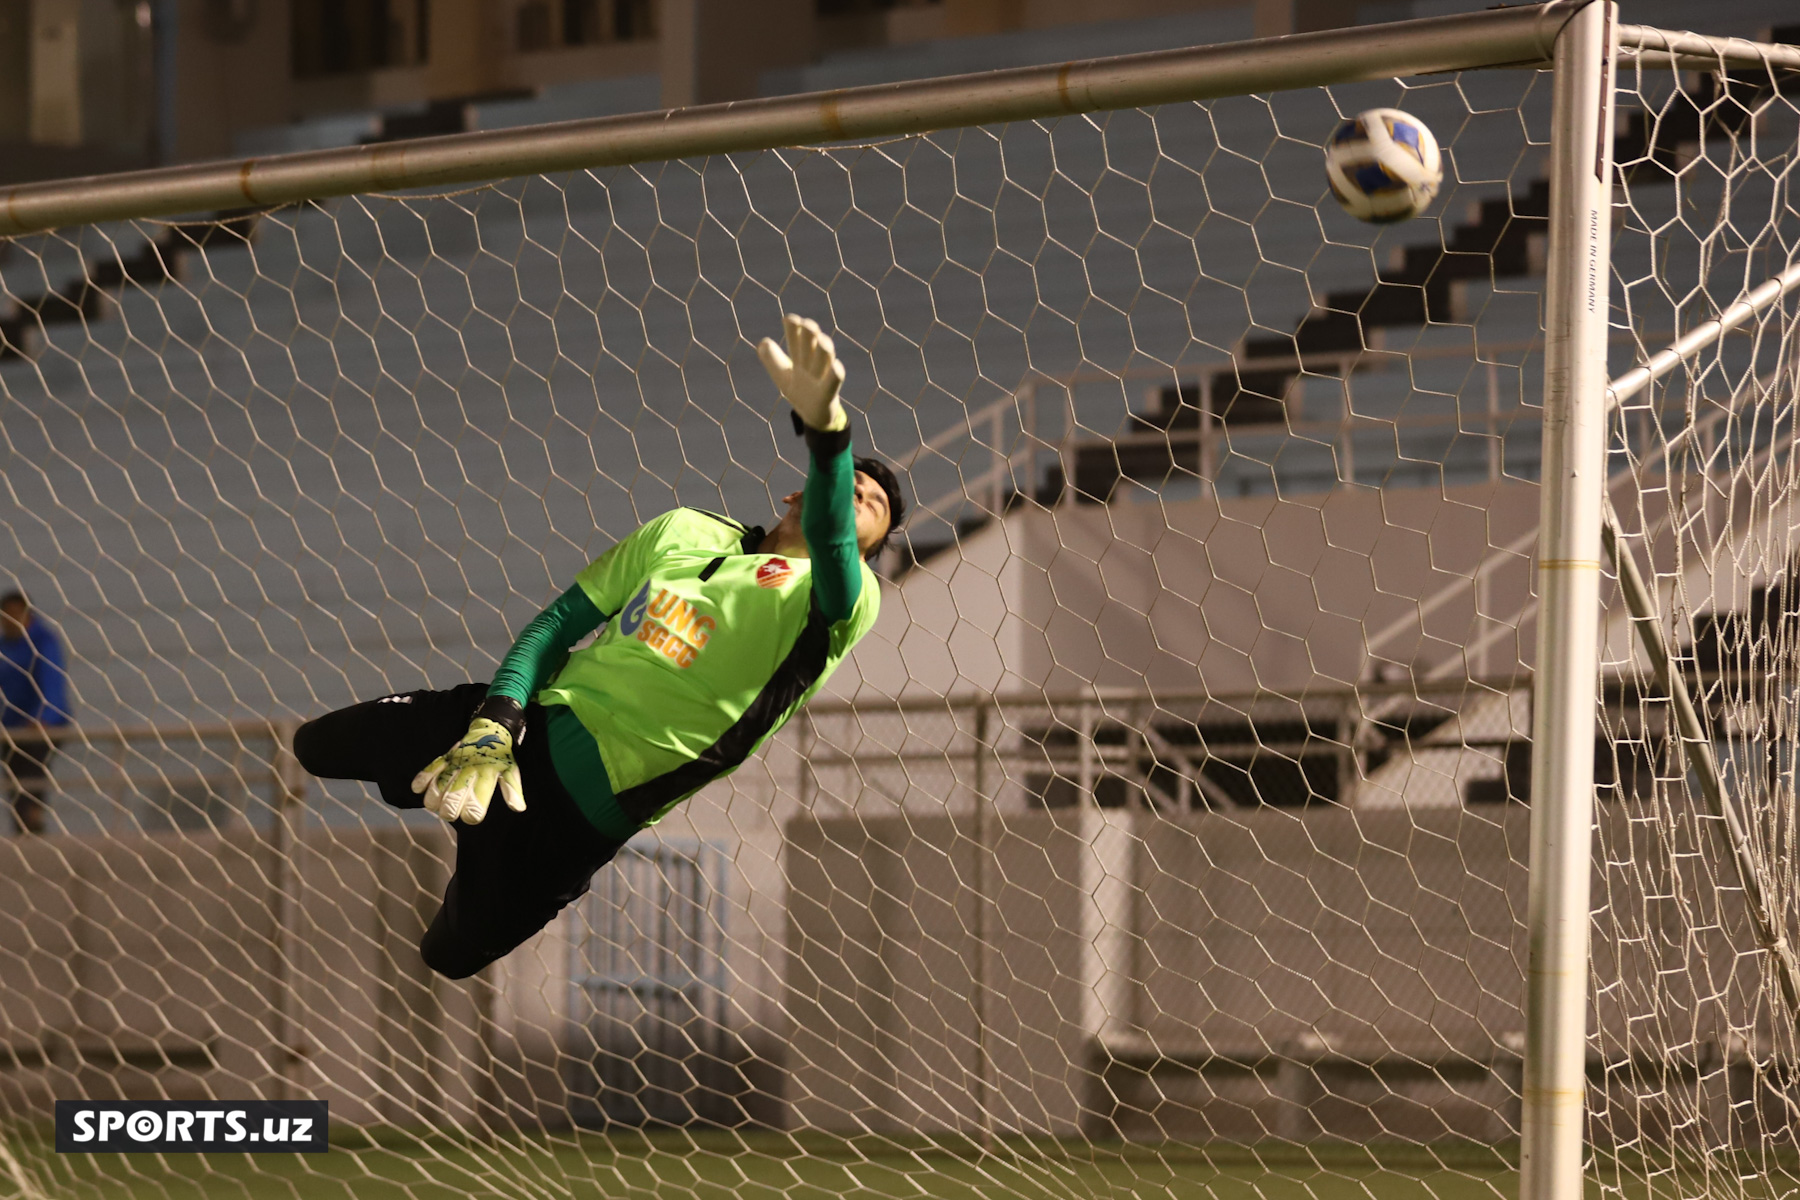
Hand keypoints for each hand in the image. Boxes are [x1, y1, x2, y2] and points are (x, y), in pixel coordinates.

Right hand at [410, 717, 524, 824]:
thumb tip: (519, 808)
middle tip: (450, 814)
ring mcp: (457, 762)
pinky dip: (422, 778)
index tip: (471, 817)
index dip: (473, 813)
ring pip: (441, 782)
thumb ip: (512, 790)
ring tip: (434, 806)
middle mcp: (470, 769)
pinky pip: (432, 767)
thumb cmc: (501, 756)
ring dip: (434, 797)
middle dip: (450, 808)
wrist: (491, 729)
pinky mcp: (447, 757)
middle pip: (455, 793)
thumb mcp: (511, 771)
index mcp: (488, 775)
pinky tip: (416, 789)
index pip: (478, 799)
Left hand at [758, 313, 846, 431]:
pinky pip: (833, 383)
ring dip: (824, 349)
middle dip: (810, 334)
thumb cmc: (799, 391)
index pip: (796, 339)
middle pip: (811, 345)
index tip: (789, 319)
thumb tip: (763, 342)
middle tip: (808, 324)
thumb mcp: (782, 376)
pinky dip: (835, 374)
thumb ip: (772, 360)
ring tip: (821, 340)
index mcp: (800, 357)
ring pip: (825, 360)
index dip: (793, 329)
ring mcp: (822, 377)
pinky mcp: (828, 394)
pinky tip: (837, 366)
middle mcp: (812, 363)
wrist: (814, 415)